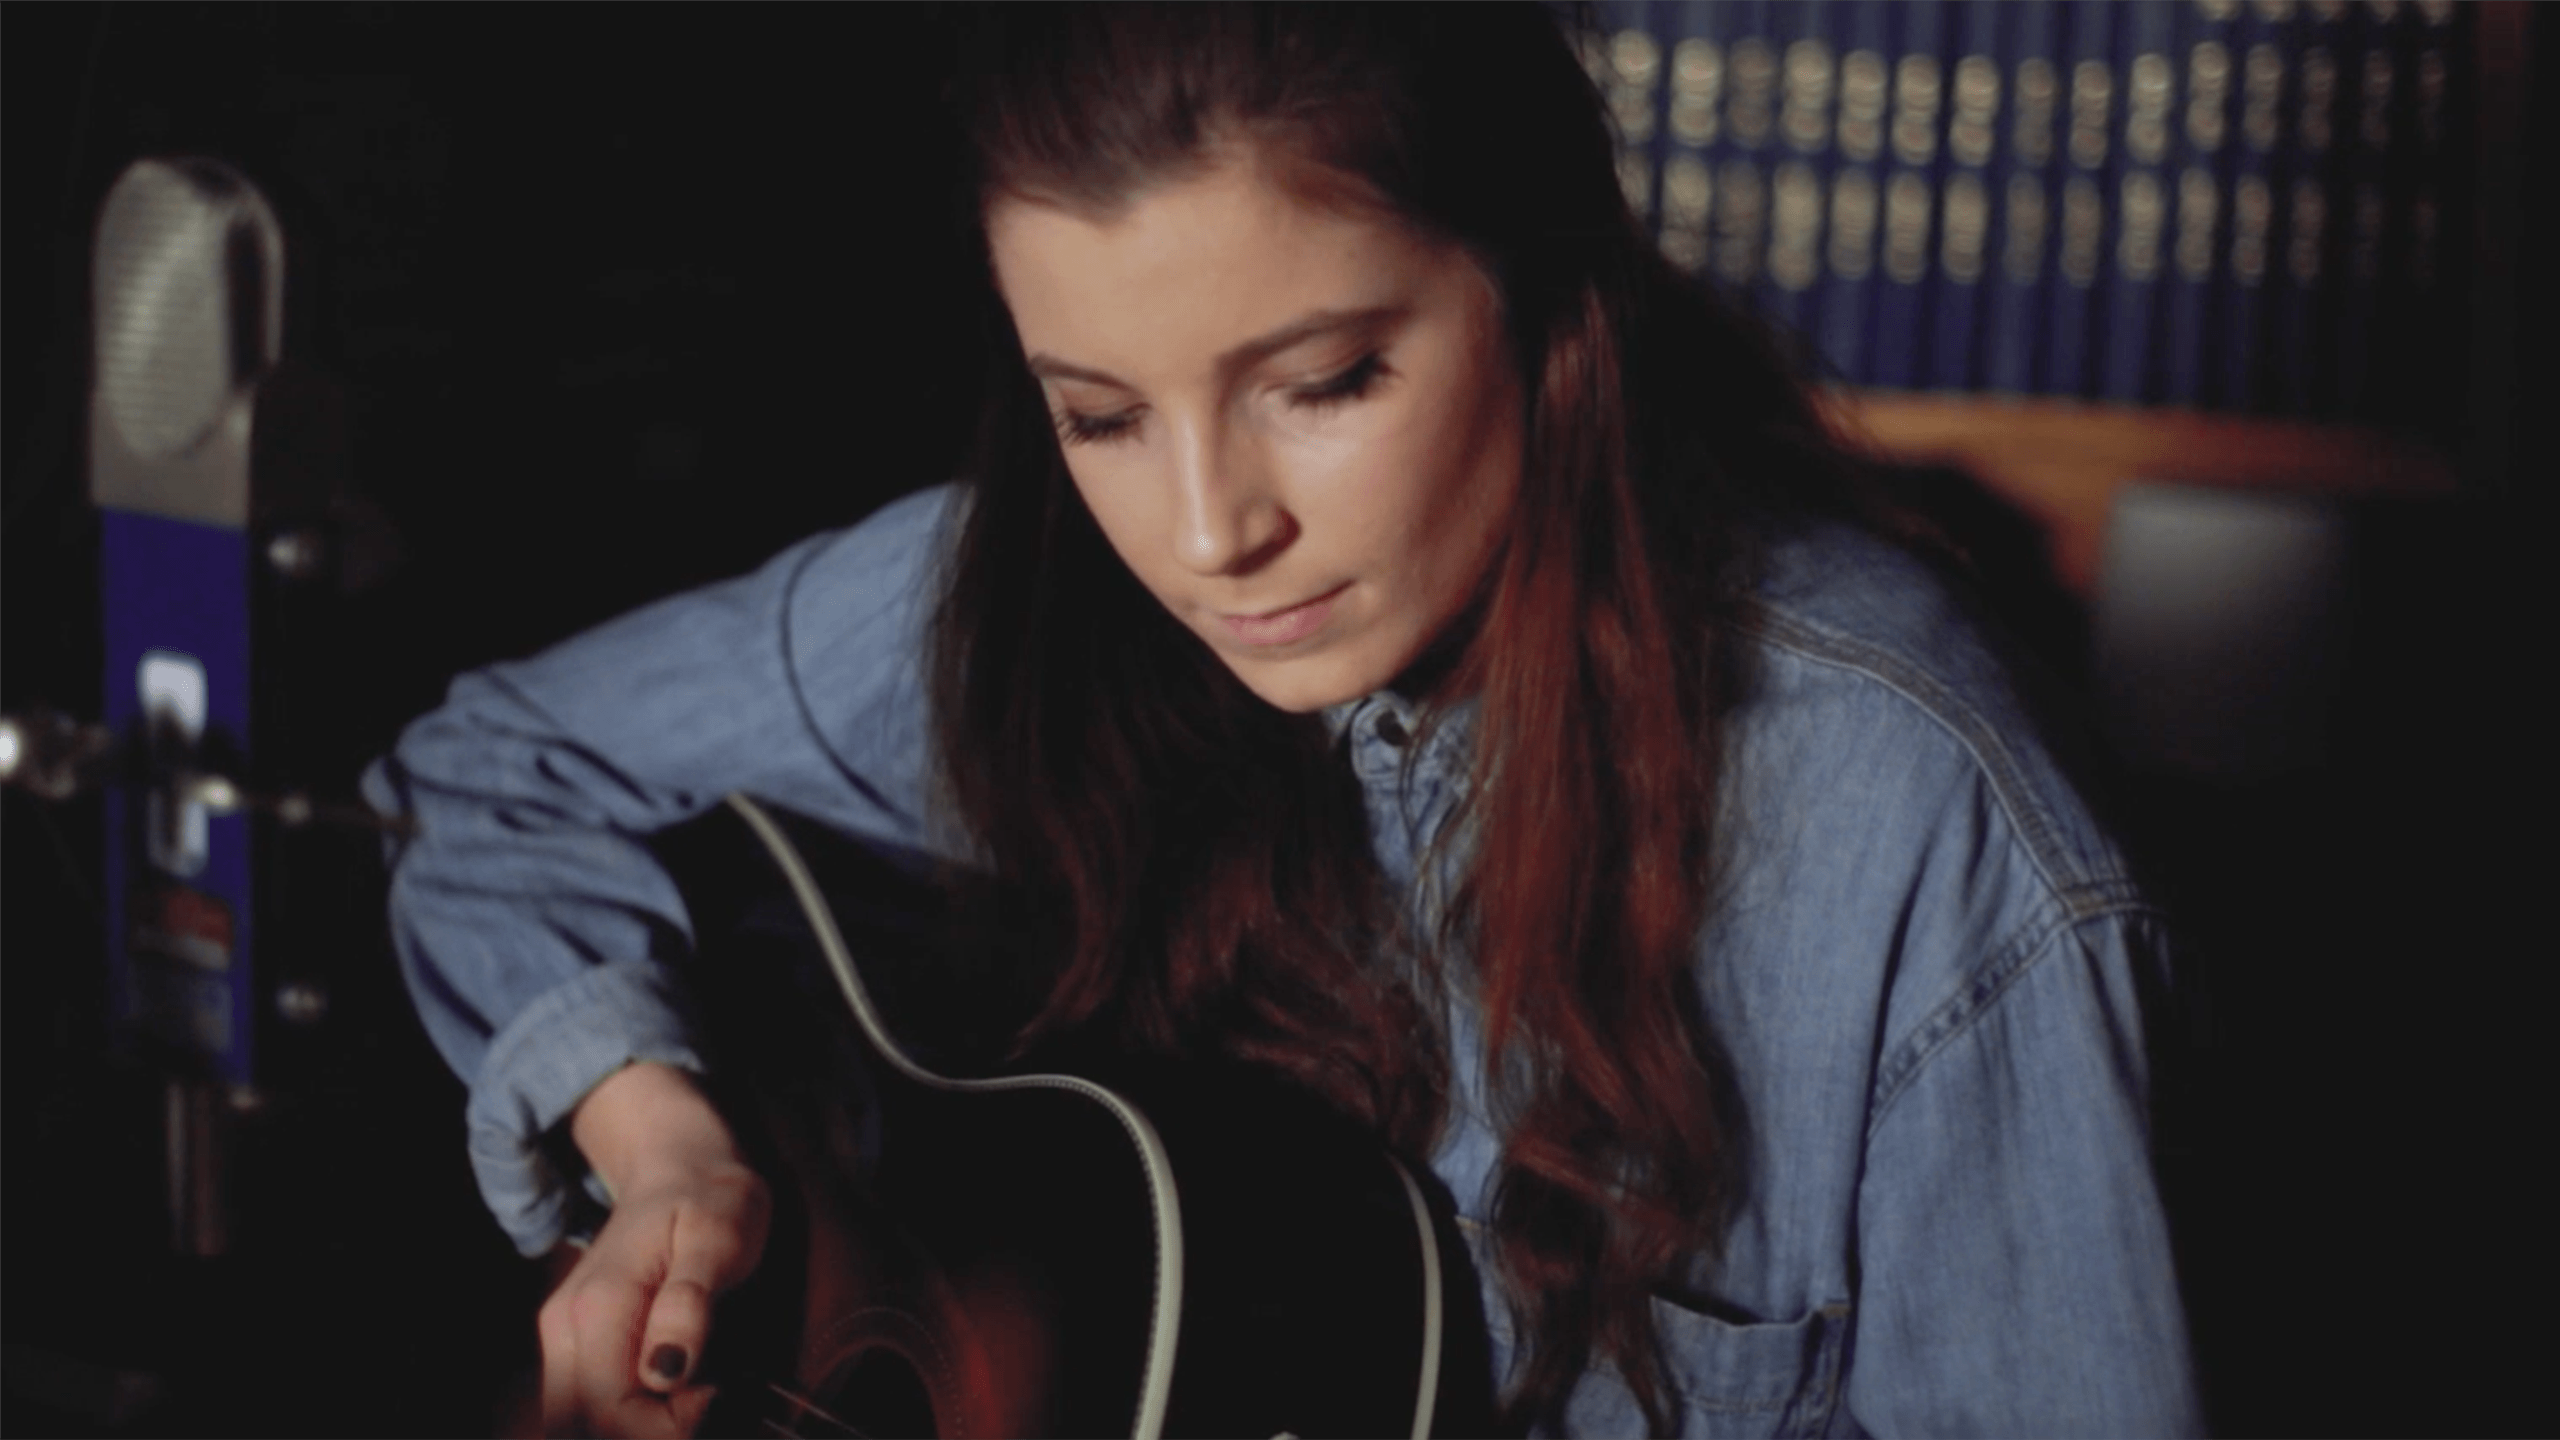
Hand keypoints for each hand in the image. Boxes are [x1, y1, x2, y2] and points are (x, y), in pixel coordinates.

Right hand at [537, 1063, 771, 1438]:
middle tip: (704, 1403)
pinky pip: (581, 1406)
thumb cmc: (709, 1197)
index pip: (609, 1410)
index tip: (713, 1399)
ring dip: (631, 1428)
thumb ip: (691, 1304)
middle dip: (645, 1435)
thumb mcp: (720, 1238)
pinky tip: (666, 1395)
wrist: (678, 1163)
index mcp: (597, 1307)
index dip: (663, 1428)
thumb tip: (665, 1374)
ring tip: (688, 1400)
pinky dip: (620, 1418)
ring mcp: (561, 1338)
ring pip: (573, 1423)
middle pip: (581, 1427)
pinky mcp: (571, 1345)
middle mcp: (564, 1329)